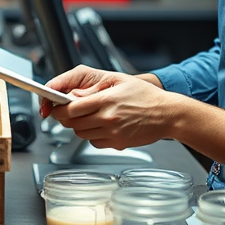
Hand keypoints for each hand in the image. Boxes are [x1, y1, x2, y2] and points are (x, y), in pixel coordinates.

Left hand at [40, 65, 174, 150]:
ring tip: (90, 116)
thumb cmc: (146, 96)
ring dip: (79, 125)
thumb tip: (73, 95)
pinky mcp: (117, 144)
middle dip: (66, 117)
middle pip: (72, 123)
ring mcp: (113, 133)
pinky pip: (94, 142)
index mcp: (106, 100)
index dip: (59, 108)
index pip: (70, 108)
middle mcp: (108, 118)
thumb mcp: (119, 80)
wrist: (168, 115)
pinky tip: (102, 125)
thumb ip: (93, 87)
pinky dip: (93, 135)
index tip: (57, 105)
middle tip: (70, 110)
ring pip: (81, 134)